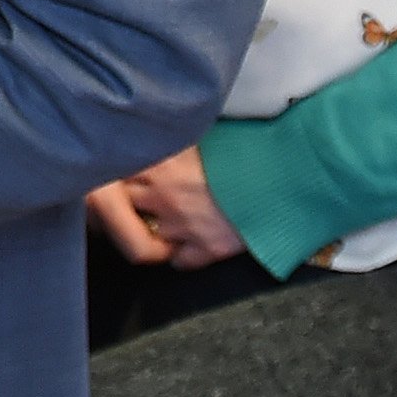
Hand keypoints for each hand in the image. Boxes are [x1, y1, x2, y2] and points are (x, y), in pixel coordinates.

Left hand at [91, 145, 242, 269]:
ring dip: (152, 228)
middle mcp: (162, 195)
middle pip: (121, 205)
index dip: (111, 170)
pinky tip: (185, 246)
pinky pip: (179, 261)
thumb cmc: (249, 150)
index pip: (113, 168)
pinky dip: (181, 256)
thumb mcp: (204, 136)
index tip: (112, 170)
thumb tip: (160, 134)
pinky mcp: (204, 249)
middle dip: (125, 201)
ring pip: (146, 236)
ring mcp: (181, 226)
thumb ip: (175, 140)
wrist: (285, 177)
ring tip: (164, 220)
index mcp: (160, 162)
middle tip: (136, 197)